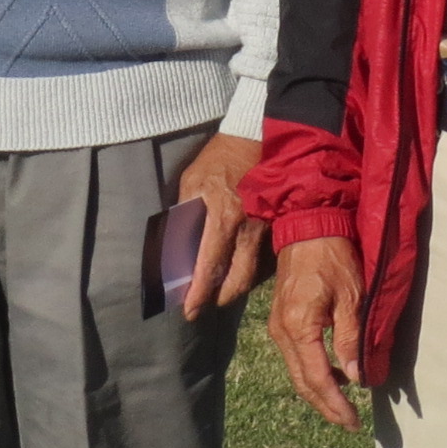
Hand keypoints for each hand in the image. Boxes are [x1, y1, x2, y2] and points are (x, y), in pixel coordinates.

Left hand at [174, 132, 268, 319]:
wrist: (255, 136)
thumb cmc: (219, 158)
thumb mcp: (192, 182)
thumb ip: (184, 215)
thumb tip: (173, 248)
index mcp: (223, 217)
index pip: (209, 267)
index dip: (198, 293)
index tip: (189, 310)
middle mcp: (247, 229)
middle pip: (237, 280)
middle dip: (220, 299)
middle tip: (204, 306)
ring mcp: (264, 229)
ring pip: (252, 273)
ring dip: (234, 287)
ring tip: (217, 293)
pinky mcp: (273, 226)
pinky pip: (261, 258)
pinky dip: (248, 270)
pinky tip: (235, 271)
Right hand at [267, 237, 366, 429]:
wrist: (309, 225)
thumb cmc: (333, 257)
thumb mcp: (351, 297)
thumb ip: (350, 339)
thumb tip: (354, 377)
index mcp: (299, 328)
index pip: (316, 379)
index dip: (335, 404)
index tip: (353, 422)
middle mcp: (282, 332)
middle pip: (302, 382)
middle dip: (325, 406)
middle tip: (348, 422)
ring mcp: (278, 326)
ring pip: (296, 372)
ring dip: (318, 391)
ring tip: (343, 404)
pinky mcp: (281, 319)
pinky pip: (295, 356)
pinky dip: (312, 372)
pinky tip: (332, 374)